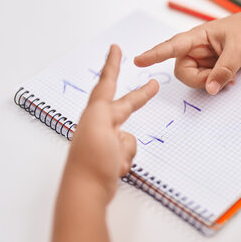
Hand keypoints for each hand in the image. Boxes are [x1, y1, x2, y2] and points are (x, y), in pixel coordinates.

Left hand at [63, 44, 158, 202]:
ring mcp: (105, 142)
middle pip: (125, 106)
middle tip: (154, 85)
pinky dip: (127, 160)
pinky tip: (116, 169)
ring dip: (128, 149)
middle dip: (140, 97)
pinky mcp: (110, 157)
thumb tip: (117, 114)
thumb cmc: (90, 162)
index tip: (116, 49)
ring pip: (130, 137)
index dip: (112, 65)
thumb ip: (107, 114)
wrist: (86, 192)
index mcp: (95, 114)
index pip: (107, 83)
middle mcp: (99, 125)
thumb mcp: (99, 128)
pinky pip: (129, 152)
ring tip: (115, 161)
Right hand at [134, 11, 240, 94]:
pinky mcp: (208, 65)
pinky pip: (205, 80)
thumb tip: (210, 89)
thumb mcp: (238, 51)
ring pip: (194, 79)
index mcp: (197, 36)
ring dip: (211, 81)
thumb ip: (224, 70)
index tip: (139, 60)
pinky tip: (231, 77)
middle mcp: (194, 48)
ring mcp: (201, 58)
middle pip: (183, 71)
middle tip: (220, 78)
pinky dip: (216, 82)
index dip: (154, 54)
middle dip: (200, 80)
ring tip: (230, 75)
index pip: (172, 46)